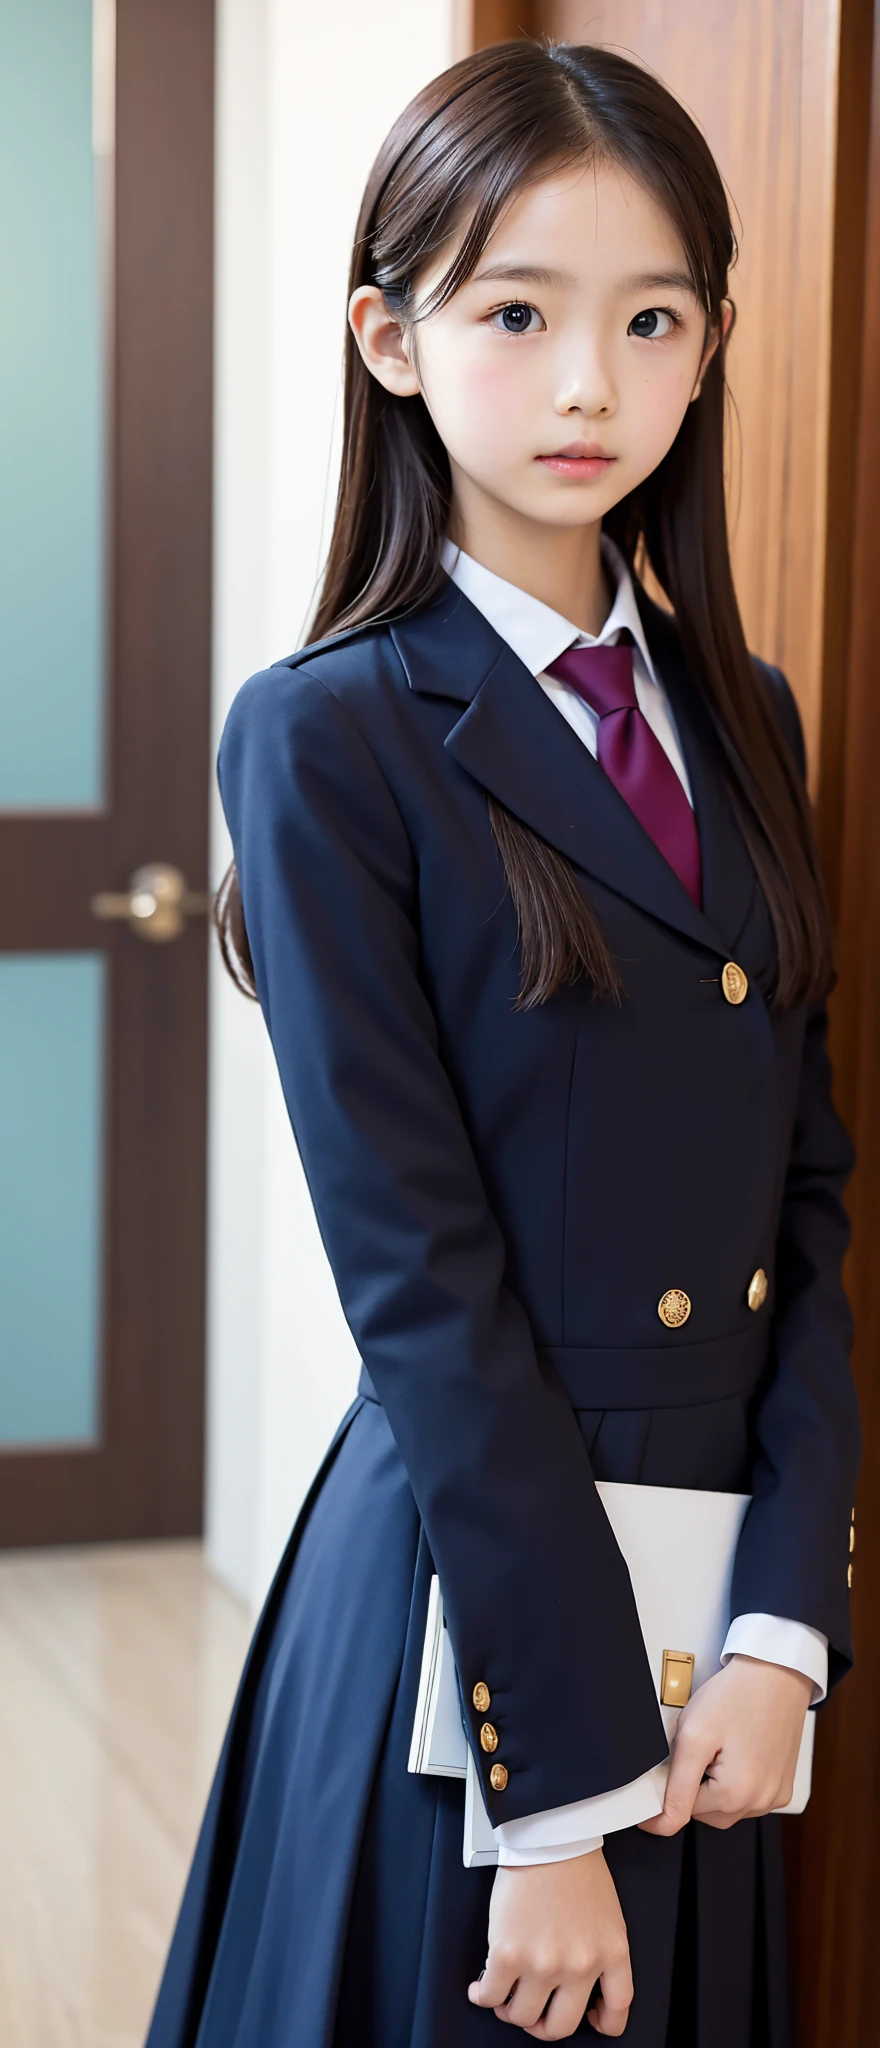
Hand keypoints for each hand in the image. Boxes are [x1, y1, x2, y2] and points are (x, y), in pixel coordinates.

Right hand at [467, 1849, 631, 2037]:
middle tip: (533, 2011)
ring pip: (523, 2016)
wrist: (548, 1835)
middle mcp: (580, 1966)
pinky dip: (483, 1997)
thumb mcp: (608, 1915)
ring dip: (511, 2010)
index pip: (617, 2011)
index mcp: (612, 1954)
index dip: (601, 2023)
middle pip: (561, 2026)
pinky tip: (481, 1989)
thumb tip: (580, 1984)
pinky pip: (492, 1996)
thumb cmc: (576, 1866)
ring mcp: (544, 1964)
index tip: (589, 2019)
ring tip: (505, 1994)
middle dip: (543, 2025)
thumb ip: (601, 1951)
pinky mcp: (509, 1954)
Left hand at [639, 1654, 812, 1835]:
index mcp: (738, 1794)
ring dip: (714, 1787)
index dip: (662, 1803)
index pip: (683, 1816)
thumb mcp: (693, 1736)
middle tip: (695, 1752)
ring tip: (718, 1748)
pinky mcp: (782, 1786)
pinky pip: (748, 1797)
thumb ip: (676, 1786)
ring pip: (727, 1808)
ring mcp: (774, 1796)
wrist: (776, 1673)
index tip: (647, 1806)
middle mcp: (761, 1802)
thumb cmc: (737, 1694)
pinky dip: (735, 1783)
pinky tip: (736, 1753)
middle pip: (706, 1813)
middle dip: (693, 1788)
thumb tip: (663, 1822)